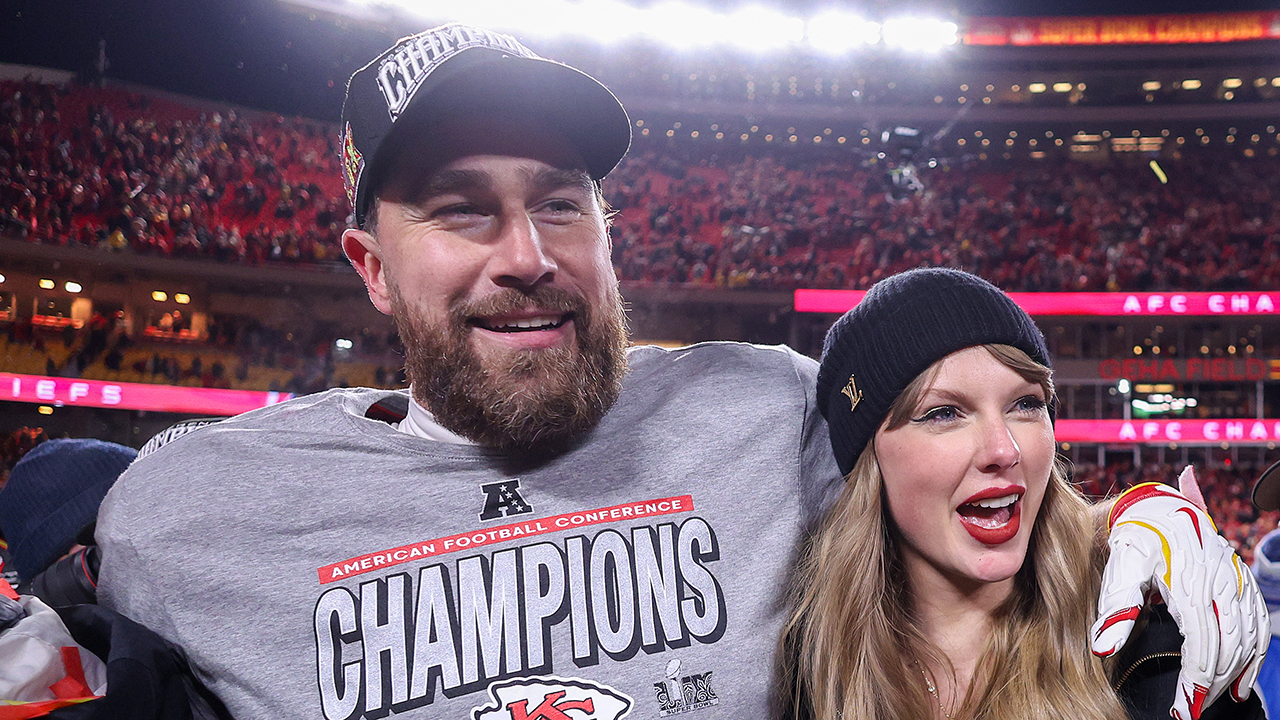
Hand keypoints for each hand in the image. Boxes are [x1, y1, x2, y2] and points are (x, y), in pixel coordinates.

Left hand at [1090, 467, 1267, 719]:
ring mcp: (1235, 581)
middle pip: (1227, 647)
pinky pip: (1258, 623)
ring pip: (1247, 638)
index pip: (1201, 644)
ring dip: (1235, 674)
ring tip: (1213, 700)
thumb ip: (1115, 606)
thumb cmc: (1135, 536)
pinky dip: (1254, 655)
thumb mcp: (1120, 564)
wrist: (1158, 504)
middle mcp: (1220, 582)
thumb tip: (1103, 647)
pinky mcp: (1242, 581)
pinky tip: (1242, 680)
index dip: (1195, 681)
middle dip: (1212, 685)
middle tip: (1192, 711)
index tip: (1185, 710)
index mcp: (1190, 582)